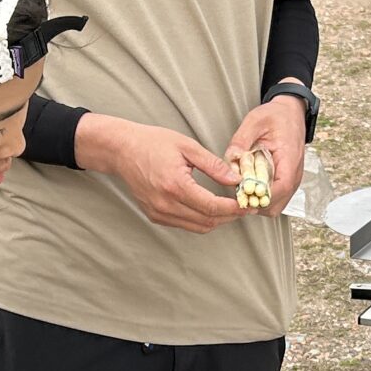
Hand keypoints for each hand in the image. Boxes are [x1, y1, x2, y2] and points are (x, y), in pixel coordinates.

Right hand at [78, 113, 242, 233]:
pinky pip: (185, 224)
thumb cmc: (152, 143)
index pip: (212, 206)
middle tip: (245, 207)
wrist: (122, 150)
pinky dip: (201, 219)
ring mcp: (159, 213)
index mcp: (175, 185)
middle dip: (230, 216)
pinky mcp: (155, 216)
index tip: (247, 204)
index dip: (233, 208)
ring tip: (231, 207)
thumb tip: (236, 180)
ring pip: (198, 227)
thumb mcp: (187, 146)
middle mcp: (165, 204)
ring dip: (217, 220)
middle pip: (207, 221)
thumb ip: (213, 165)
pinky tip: (210, 207)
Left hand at [223, 92, 306, 215]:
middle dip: (255, 202)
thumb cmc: (276, 117)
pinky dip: (261, 199)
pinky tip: (250, 188)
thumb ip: (241, 140)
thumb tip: (231, 158)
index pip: (281, 187)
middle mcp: (294, 174)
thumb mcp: (255, 121)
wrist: (290, 114)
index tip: (243, 194)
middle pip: (276, 204)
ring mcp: (292, 181)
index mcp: (289, 158)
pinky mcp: (286, 183)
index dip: (260, 195)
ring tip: (243, 189)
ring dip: (257, 203)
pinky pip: (275, 201)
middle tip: (238, 192)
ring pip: (275, 207)